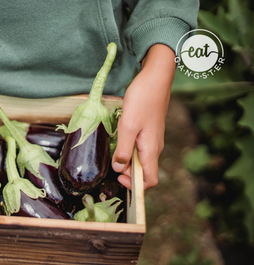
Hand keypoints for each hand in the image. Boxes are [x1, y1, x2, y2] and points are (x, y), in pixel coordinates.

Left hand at [112, 44, 175, 189]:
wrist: (155, 78)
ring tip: (112, 148)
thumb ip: (123, 150)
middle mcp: (154, 147)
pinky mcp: (148, 130)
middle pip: (142, 170)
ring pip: (139, 158)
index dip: (135, 185)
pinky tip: (118, 138)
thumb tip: (119, 168)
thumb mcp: (128, 126)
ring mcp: (151, 138)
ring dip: (126, 158)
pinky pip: (138, 146)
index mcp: (151, 150)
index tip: (119, 178)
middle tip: (110, 161)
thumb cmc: (143, 100)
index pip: (150, 180)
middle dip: (127, 171)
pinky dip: (127, 148)